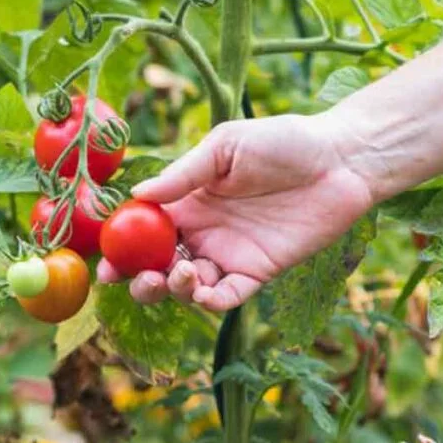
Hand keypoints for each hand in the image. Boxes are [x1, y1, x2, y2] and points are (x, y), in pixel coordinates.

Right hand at [97, 112, 374, 310]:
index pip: (143, 230)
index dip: (120, 247)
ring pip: (189, 286)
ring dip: (174, 288)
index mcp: (188, 200)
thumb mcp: (226, 147)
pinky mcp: (260, 271)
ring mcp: (231, 254)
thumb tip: (139, 194)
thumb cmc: (283, 142)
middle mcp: (204, 232)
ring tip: (180, 271)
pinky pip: (228, 296)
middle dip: (140, 278)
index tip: (103, 260)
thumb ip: (184, 174)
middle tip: (134, 278)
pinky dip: (210, 301)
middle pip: (159, 266)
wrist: (339, 160)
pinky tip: (202, 288)